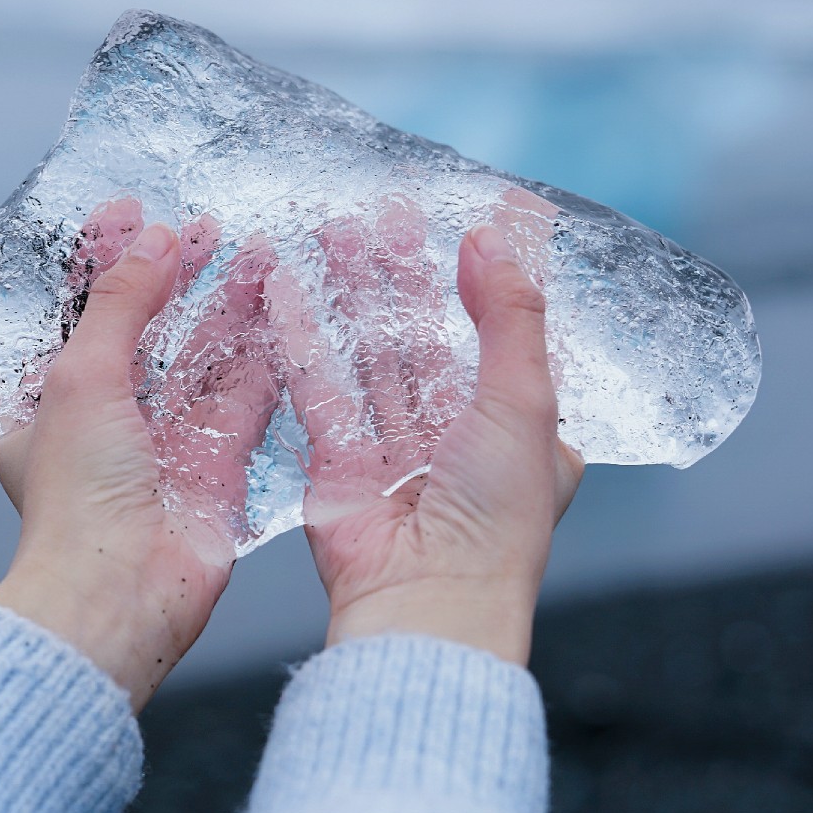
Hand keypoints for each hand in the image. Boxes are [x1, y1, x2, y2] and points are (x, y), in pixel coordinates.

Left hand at [0, 219, 257, 707]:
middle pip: (147, 332)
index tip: (129, 211)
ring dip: (227, 308)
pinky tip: (281, 305)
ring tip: (256, 250)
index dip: (102, 260)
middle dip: (174, 278)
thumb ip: (120, 303)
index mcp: (48, 409)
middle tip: (205, 228)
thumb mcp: (81, 377)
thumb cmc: (77, 499)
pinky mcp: (216, 470)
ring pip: (201, 362)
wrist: (119, 593)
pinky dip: (263, 354)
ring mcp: (163, 449)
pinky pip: (245, 400)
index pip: (76, 315)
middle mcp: (105, 427)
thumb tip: (153, 240)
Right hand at [297, 204, 583, 664]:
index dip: (477, 279)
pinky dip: (301, 338)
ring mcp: (393, 451)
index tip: (457, 224)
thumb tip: (493, 237)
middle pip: (421, 336)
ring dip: (348, 294)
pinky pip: (318, 389)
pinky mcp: (337, 466)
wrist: (429, 599)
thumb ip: (509, 315)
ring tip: (329, 230)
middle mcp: (455, 437)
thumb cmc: (496, 517)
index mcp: (519, 429)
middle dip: (397, 275)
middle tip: (375, 213)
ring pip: (367, 354)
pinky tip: (286, 287)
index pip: (498, 336)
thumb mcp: (526, 401)